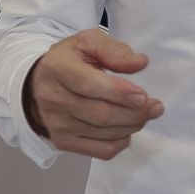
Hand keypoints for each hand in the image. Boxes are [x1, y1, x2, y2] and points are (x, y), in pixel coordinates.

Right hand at [21, 29, 164, 159]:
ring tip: (145, 115)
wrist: (38, 83)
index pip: (88, 84)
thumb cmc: (70, 60)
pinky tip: (127, 129)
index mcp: (57, 68)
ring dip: (131, 126)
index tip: (143, 96)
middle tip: (155, 107)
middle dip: (134, 113)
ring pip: (102, 133)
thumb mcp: (88, 42)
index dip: (119, 92)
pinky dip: (120, 142)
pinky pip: (99, 151)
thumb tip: (140, 63)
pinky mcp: (62, 142)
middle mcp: (52, 99)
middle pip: (100, 114)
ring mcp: (56, 124)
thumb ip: (114, 51)